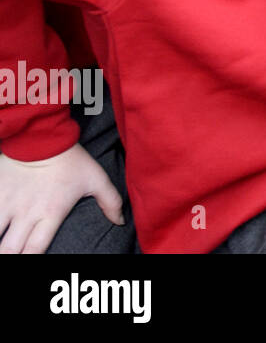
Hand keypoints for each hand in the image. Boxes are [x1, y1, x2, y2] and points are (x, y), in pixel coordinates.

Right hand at [0, 144, 123, 253]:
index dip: (30, 261)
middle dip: (9, 258)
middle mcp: (26, 214)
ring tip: (2, 249)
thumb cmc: (71, 159)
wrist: (43, 136)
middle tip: (12, 257)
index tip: (28, 263)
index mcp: (51, 214)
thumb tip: (120, 222)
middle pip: (10, 249)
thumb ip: (110, 202)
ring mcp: (8, 204)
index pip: (35, 249)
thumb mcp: (96, 179)